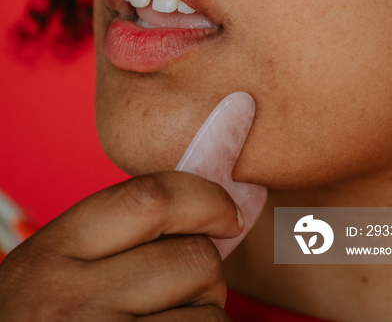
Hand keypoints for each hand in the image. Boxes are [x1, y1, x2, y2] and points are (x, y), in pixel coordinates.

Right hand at [0, 171, 242, 319]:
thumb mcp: (49, 270)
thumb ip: (107, 238)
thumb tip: (199, 213)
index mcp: (53, 251)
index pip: (149, 197)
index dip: (205, 198)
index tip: (227, 215)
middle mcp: (72, 299)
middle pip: (193, 257)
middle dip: (208, 271)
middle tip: (189, 290)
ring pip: (209, 314)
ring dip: (207, 317)